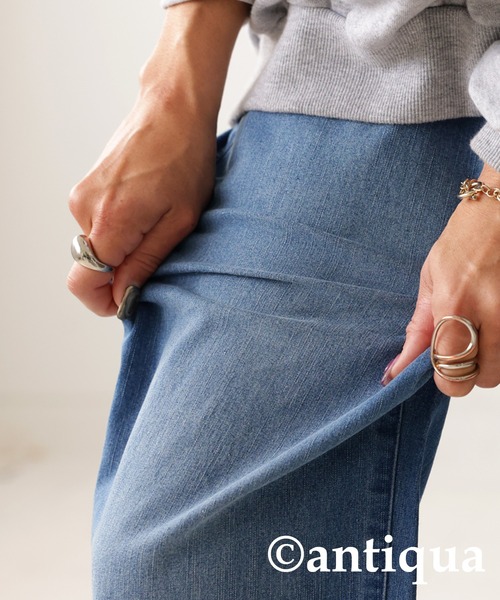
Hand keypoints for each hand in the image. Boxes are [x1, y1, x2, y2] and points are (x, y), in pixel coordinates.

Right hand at [67, 96, 215, 315]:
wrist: (172, 106)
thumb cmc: (185, 158)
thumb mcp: (180, 221)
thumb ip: (146, 262)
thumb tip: (122, 296)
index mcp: (108, 222)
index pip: (84, 283)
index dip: (106, 301)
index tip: (132, 298)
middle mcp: (84, 209)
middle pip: (91, 266)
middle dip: (122, 270)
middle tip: (160, 248)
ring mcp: (82, 194)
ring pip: (97, 245)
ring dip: (124, 245)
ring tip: (157, 219)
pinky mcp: (87, 185)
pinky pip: (99, 224)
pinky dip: (121, 227)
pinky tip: (147, 206)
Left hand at [382, 163, 499, 395]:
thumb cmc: (464, 240)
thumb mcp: (430, 280)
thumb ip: (418, 329)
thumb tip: (397, 368)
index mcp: (455, 302)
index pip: (450, 369)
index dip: (445, 379)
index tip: (441, 369)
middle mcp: (490, 311)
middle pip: (482, 378)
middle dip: (469, 371)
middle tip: (463, 348)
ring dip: (490, 359)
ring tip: (481, 329)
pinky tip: (495, 322)